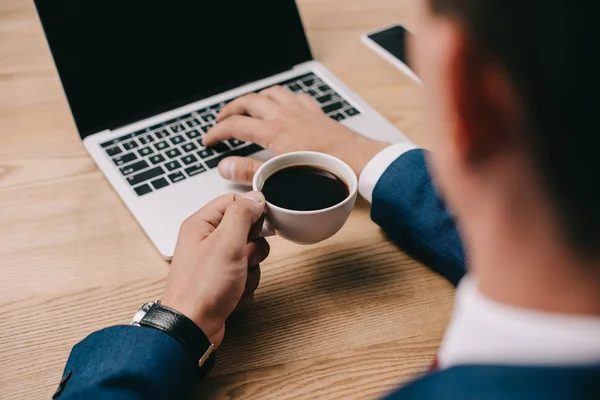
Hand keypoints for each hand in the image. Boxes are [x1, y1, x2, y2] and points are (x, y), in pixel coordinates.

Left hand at [160, 191, 268, 346]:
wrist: (192, 328)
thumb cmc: (202, 287)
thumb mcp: (227, 242)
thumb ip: (242, 214)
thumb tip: (256, 197)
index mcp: (202, 224)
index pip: (234, 201)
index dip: (251, 212)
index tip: (258, 227)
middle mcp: (206, 241)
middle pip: (246, 230)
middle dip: (253, 247)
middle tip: (243, 256)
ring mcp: (214, 263)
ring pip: (250, 256)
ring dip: (250, 270)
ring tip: (235, 280)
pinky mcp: (221, 282)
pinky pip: (246, 276)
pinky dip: (245, 287)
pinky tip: (232, 295)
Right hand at [202, 86, 389, 183]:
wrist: (357, 162)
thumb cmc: (324, 171)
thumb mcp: (280, 176)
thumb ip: (250, 171)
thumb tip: (225, 167)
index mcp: (273, 130)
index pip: (234, 125)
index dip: (216, 132)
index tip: (208, 140)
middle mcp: (285, 114)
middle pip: (248, 101)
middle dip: (230, 109)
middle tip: (222, 120)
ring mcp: (301, 110)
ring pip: (271, 92)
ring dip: (256, 97)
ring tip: (248, 106)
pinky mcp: (316, 112)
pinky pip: (295, 96)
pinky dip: (283, 98)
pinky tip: (284, 105)